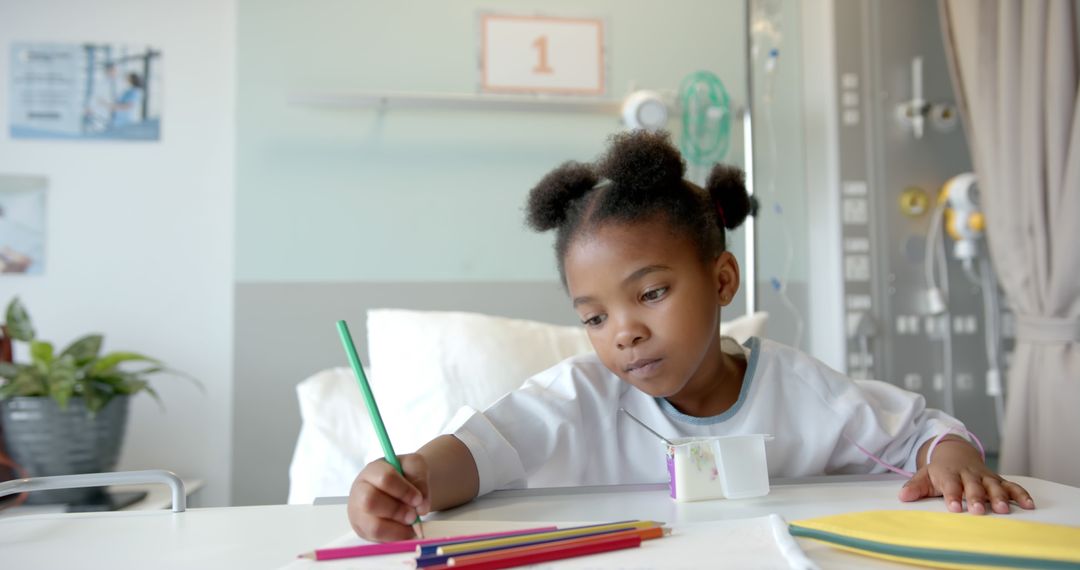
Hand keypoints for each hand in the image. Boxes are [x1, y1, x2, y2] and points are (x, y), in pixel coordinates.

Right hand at [347, 454, 430, 541]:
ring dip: (397, 529)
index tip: (418, 499)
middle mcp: (360, 490)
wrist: (398, 487)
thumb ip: (420, 481)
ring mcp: (358, 512)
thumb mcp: (415, 467)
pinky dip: (395, 538)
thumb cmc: (404, 476)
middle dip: (397, 511)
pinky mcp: (363, 530)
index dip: (404, 491)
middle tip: (413, 515)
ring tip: (411, 525)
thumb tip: (421, 508)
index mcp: (373, 471)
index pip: (385, 479)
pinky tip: (405, 531)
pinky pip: (378, 540)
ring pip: (373, 526)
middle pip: (370, 502)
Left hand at [899, 438, 1034, 513]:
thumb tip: (902, 497)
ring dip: (999, 497)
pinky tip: (1029, 505)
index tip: (953, 507)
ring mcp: (985, 477)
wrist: (955, 453)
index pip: (950, 485)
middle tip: (978, 510)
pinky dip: (1021, 494)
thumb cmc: (940, 471)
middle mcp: (969, 475)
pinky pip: (1011, 486)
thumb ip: (915, 487)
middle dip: (976, 497)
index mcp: (949, 474)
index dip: (952, 495)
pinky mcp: (998, 480)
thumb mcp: (924, 476)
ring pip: (993, 486)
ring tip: (1003, 509)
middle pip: (973, 486)